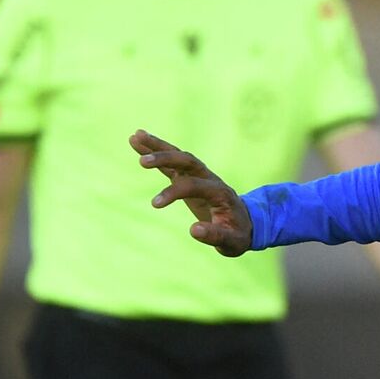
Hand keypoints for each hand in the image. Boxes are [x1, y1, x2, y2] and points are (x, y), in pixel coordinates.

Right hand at [130, 129, 252, 255]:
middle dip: (165, 159)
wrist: (244, 223)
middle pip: (187, 161)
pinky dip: (156, 152)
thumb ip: (215, 236)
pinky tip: (138, 144)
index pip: (194, 185)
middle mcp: (209, 178)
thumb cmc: (237, 234)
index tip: (155, 204)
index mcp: (219, 192)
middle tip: (142, 162)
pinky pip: (171, 163)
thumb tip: (193, 230)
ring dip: (157, 146)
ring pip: (178, 156)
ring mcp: (198, 175)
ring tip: (135, 136)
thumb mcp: (231, 241)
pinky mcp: (188, 177)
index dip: (174, 193)